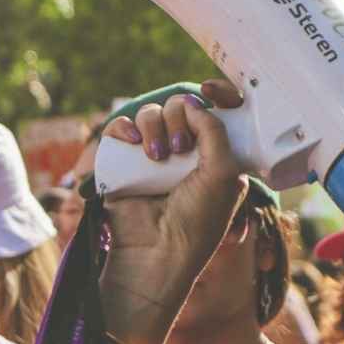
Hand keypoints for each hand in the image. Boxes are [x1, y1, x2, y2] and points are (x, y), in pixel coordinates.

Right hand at [98, 80, 246, 343]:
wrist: (157, 254)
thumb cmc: (198, 220)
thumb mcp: (223, 173)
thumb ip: (214, 130)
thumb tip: (192, 101)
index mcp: (215, 154)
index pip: (215, 110)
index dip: (215, 94)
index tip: (211, 90)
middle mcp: (184, 152)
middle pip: (179, 106)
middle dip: (180, 118)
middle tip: (180, 149)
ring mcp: (152, 156)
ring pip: (150, 113)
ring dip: (155, 127)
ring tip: (158, 158)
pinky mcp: (121, 163)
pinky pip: (120, 127)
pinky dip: (124, 127)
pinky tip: (131, 142)